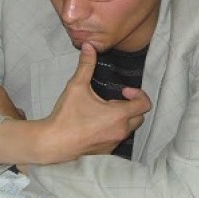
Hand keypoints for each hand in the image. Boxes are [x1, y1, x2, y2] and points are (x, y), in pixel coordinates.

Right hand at [37, 43, 151, 162]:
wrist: (54, 142)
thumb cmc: (66, 116)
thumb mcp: (76, 87)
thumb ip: (86, 65)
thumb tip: (89, 46)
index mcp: (118, 115)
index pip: (144, 104)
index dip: (138, 94)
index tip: (123, 91)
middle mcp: (120, 130)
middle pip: (139, 116)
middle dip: (131, 106)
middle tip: (113, 100)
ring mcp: (114, 142)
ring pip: (129, 128)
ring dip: (123, 118)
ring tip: (105, 111)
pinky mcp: (106, 151)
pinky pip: (118, 138)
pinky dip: (114, 129)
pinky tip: (98, 123)